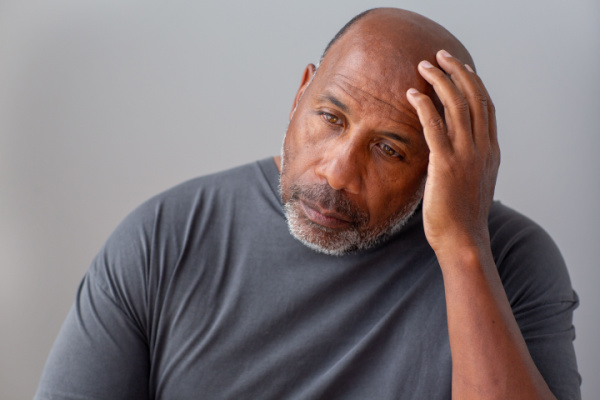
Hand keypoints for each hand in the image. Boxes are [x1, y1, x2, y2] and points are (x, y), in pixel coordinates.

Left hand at [406, 50, 499, 254]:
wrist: (463, 241)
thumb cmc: (462, 217)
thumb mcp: (471, 183)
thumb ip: (464, 162)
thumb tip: (445, 151)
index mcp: (490, 151)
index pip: (486, 107)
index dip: (474, 84)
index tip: (462, 68)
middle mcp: (482, 148)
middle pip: (474, 98)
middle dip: (457, 72)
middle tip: (441, 56)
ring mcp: (466, 155)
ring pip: (456, 106)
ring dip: (439, 81)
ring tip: (424, 66)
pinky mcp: (446, 164)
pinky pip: (435, 126)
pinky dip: (424, 106)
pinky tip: (412, 94)